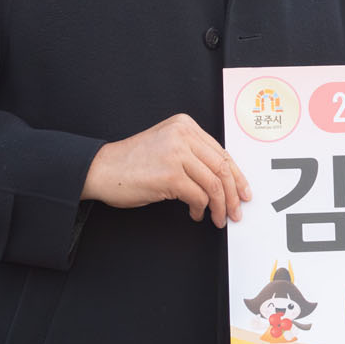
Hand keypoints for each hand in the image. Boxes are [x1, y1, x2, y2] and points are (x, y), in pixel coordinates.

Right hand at [81, 114, 250, 226]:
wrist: (101, 169)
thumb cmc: (132, 162)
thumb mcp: (167, 146)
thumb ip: (192, 153)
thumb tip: (223, 179)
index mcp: (185, 125)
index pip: (221, 152)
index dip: (236, 176)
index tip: (242, 192)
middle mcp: (183, 135)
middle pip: (222, 167)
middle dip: (233, 194)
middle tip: (235, 211)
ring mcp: (177, 154)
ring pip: (214, 184)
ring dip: (219, 206)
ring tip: (217, 218)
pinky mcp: (170, 175)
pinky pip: (198, 196)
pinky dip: (201, 209)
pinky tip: (195, 214)